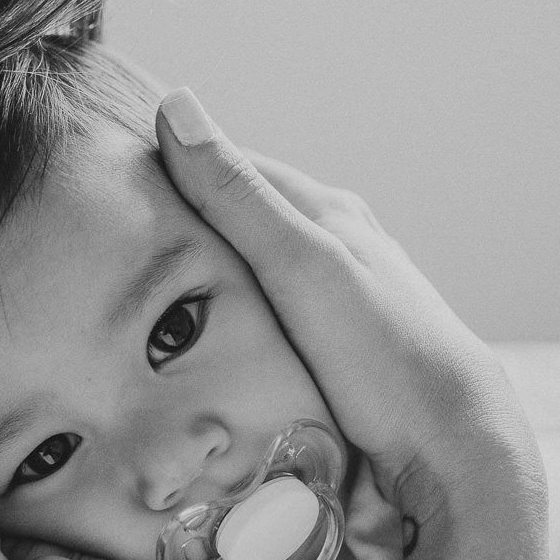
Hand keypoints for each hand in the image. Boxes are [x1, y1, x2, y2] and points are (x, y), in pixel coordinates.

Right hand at [154, 89, 544, 525]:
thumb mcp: (299, 264)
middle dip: (181, 226)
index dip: (172, 169)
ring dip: (199, 279)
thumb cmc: (377, 353)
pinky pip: (258, 318)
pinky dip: (222, 320)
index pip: (232, 166)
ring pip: (246, 272)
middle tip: (114, 248)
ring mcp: (328, 300)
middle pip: (238, 220)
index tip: (113, 187)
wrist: (446, 450)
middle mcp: (329, 247)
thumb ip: (237, 197)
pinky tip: (198, 341)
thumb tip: (176, 109)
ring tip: (141, 295)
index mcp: (326, 211)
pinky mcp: (323, 348)